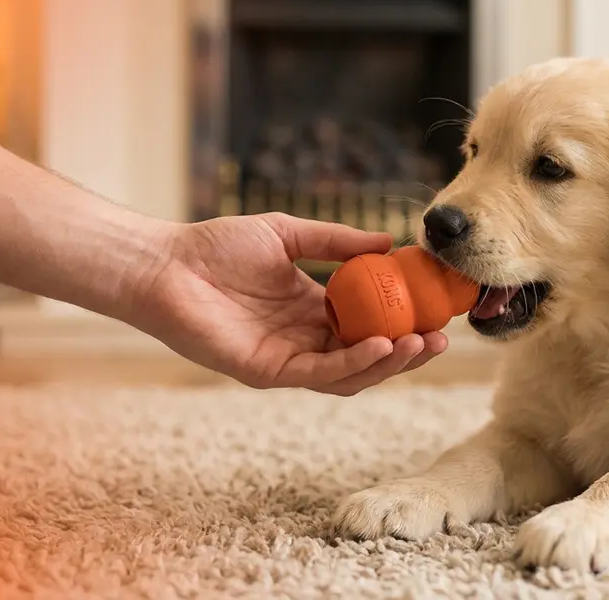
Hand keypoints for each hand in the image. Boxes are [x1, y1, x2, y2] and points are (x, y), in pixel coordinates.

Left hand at [127, 212, 447, 394]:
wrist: (166, 264)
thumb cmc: (217, 246)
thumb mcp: (289, 233)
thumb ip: (336, 241)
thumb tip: (390, 241)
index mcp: (312, 310)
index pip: (369, 324)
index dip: (404, 321)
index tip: (437, 308)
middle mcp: (305, 339)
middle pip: (368, 356)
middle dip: (409, 352)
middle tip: (442, 337)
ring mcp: (288, 359)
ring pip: (351, 374)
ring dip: (389, 363)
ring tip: (421, 344)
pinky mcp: (268, 372)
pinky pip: (319, 375)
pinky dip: (353, 363)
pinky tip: (379, 345)